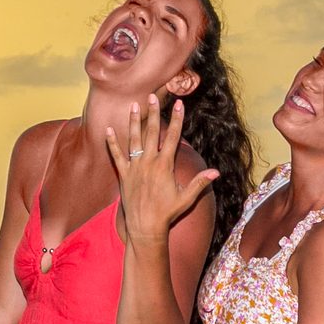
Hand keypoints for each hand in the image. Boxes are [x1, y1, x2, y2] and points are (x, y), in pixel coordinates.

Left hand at [105, 94, 218, 245]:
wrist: (145, 227)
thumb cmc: (167, 213)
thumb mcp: (186, 198)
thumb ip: (200, 183)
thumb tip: (216, 172)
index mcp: (164, 166)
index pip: (172, 137)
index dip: (177, 119)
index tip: (179, 104)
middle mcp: (149, 163)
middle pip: (152, 132)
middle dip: (153, 113)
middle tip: (152, 96)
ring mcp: (135, 168)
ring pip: (134, 140)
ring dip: (133, 122)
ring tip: (133, 106)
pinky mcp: (124, 175)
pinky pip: (117, 155)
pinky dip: (112, 143)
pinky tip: (108, 129)